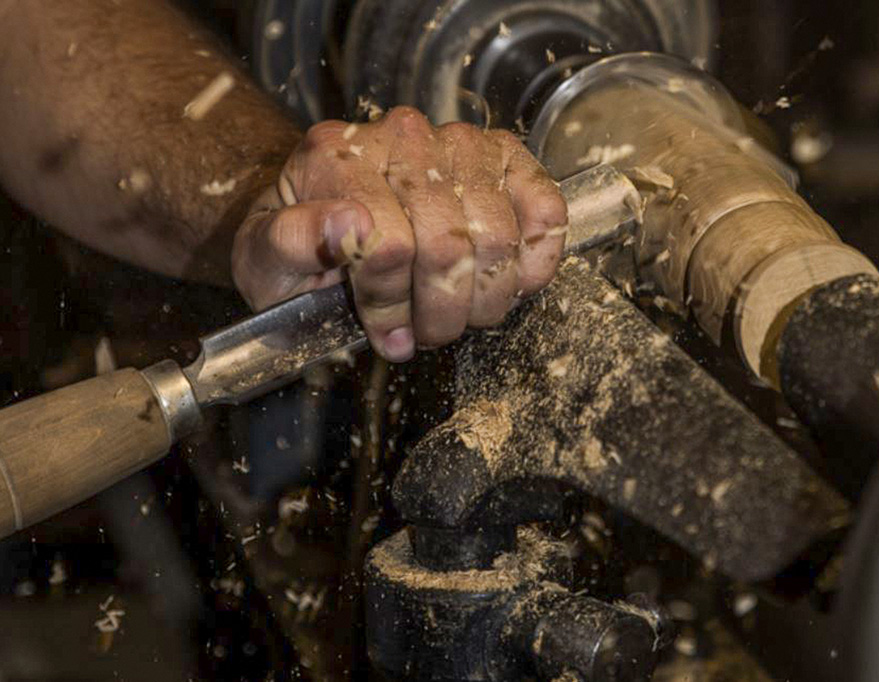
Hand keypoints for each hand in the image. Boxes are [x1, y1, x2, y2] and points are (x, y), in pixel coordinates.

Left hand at [232, 107, 566, 362]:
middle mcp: (401, 138)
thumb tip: (346, 225)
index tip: (387, 335)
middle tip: (429, 334)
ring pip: (497, 235)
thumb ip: (291, 240)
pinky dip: (537, 259)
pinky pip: (542, 208)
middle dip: (441, 310)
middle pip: (448, 244)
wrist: (326, 214)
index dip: (391, 303)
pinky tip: (511, 285)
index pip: (387, 243)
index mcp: (336, 157)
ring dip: (485, 297)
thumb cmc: (298, 246)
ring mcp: (458, 143)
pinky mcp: (503, 158)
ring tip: (461, 315)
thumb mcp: (264, 256)